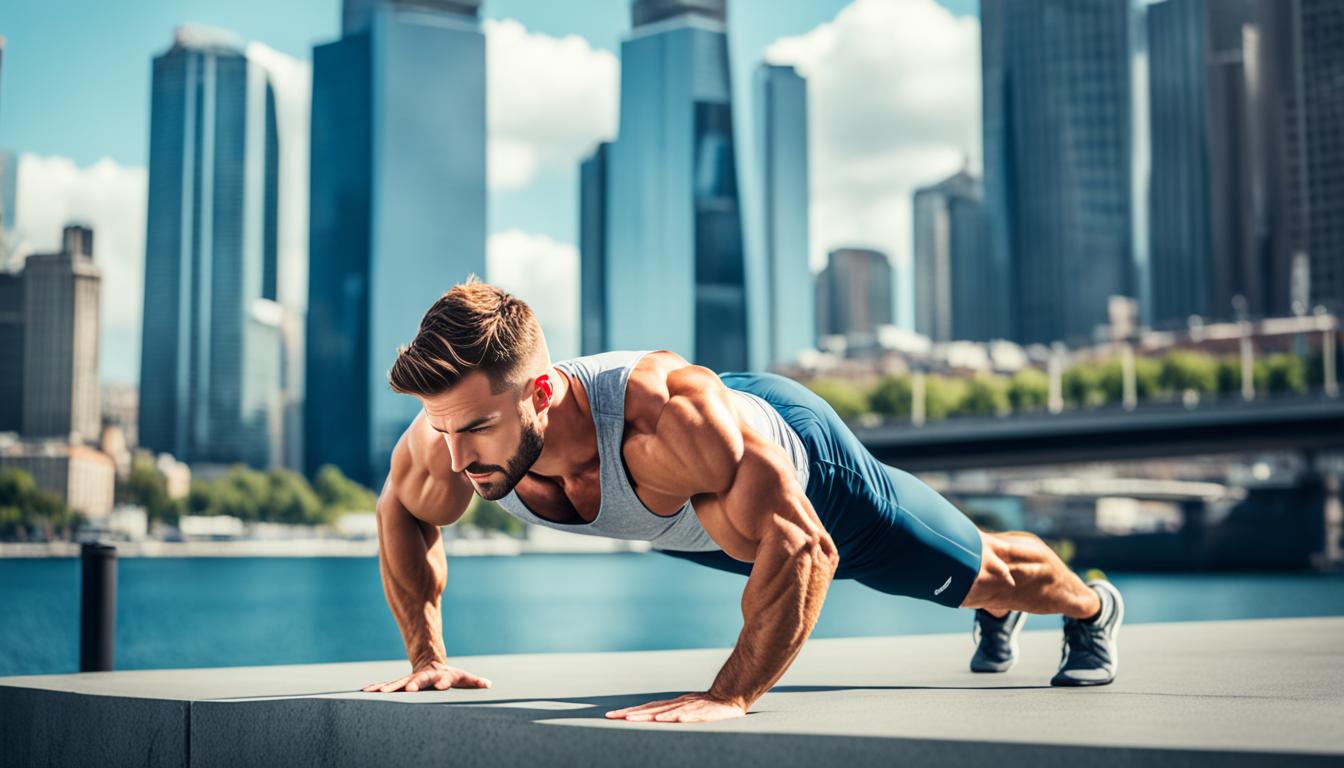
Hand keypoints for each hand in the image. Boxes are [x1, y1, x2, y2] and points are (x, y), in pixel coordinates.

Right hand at [361, 659, 491, 692]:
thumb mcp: (461, 677)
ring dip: (388, 688)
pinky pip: (386, 685)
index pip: (441, 679)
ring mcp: (409, 679)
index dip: (442, 682)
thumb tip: (488, 684)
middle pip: (417, 681)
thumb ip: (473, 681)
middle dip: (412, 685)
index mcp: (438, 676)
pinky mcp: (399, 683)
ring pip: (397, 683)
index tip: (442, 686)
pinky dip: (376, 688)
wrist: (430, 664)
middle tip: (408, 690)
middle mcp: (421, 677)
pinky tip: (365, 691)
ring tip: (376, 692)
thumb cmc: (448, 675)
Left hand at [604, 692, 746, 722]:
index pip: (647, 708)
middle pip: (651, 709)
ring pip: (668, 712)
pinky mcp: (705, 713)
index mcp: (672, 705)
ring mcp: (690, 708)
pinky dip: (681, 716)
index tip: (611, 715)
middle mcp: (678, 705)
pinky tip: (672, 719)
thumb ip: (671, 716)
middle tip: (614, 717)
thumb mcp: (687, 712)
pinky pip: (692, 715)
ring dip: (650, 716)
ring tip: (634, 718)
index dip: (629, 712)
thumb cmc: (708, 707)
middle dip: (631, 713)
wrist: (732, 697)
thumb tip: (653, 721)